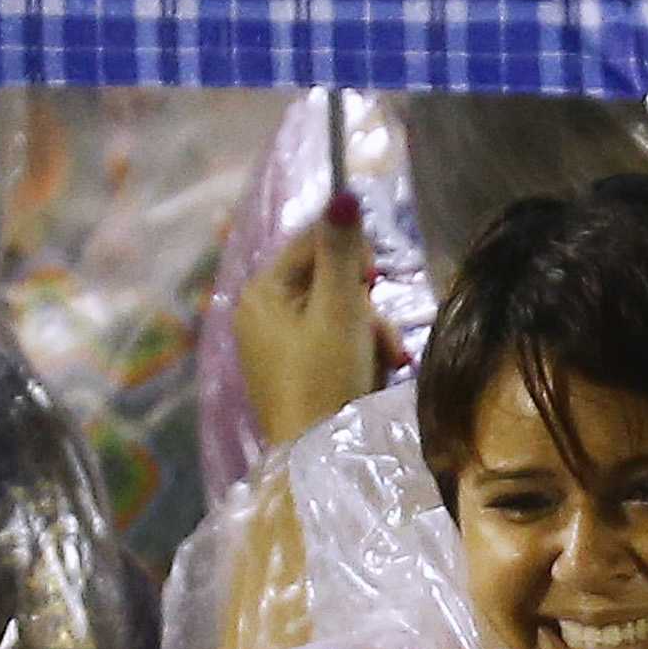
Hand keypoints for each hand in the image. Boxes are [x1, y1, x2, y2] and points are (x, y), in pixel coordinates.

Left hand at [234, 207, 384, 447]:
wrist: (316, 457)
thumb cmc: (325, 378)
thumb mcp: (340, 310)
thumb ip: (343, 251)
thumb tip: (343, 191)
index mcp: (260, 293)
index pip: (309, 242)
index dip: (348, 253)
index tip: (374, 280)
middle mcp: (259, 314)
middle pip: (325, 279)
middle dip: (363, 304)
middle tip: (380, 333)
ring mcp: (274, 346)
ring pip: (335, 312)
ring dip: (369, 330)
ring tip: (388, 360)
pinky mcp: (292, 373)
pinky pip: (331, 342)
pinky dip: (358, 352)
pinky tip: (375, 371)